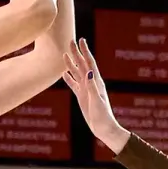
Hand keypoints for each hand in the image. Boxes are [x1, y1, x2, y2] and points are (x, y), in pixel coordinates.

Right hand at [62, 38, 129, 152]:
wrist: (103, 128)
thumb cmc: (103, 115)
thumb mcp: (97, 101)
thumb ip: (92, 87)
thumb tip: (88, 72)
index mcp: (96, 82)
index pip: (90, 63)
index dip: (85, 51)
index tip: (81, 40)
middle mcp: (91, 83)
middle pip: (82, 65)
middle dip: (76, 53)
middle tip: (70, 41)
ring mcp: (86, 89)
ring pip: (77, 73)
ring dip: (71, 63)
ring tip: (65, 54)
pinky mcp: (82, 97)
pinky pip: (74, 84)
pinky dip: (69, 78)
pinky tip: (64, 73)